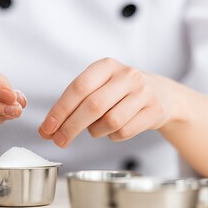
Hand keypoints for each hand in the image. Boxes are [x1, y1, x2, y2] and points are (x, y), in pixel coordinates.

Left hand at [39, 58, 173, 146]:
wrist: (161, 94)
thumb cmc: (120, 92)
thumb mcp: (98, 87)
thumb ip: (73, 105)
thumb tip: (47, 130)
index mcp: (106, 66)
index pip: (78, 88)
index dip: (60, 110)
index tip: (47, 128)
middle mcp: (126, 75)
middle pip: (93, 106)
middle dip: (71, 127)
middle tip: (58, 141)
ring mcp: (143, 92)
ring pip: (110, 121)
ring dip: (95, 131)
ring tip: (94, 129)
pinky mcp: (154, 110)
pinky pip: (125, 131)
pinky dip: (112, 136)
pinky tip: (112, 130)